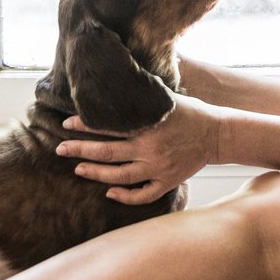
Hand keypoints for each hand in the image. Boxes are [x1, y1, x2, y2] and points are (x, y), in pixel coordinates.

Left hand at [54, 94, 221, 204]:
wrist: (218, 134)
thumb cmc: (191, 113)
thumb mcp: (167, 98)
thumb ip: (143, 97)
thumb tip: (116, 83)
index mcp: (148, 125)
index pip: (109, 126)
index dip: (85, 125)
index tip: (66, 124)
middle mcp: (150, 148)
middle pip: (107, 153)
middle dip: (80, 150)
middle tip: (60, 149)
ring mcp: (159, 168)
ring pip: (120, 176)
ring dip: (96, 173)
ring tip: (78, 168)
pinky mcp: (168, 182)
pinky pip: (143, 196)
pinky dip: (125, 196)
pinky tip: (109, 192)